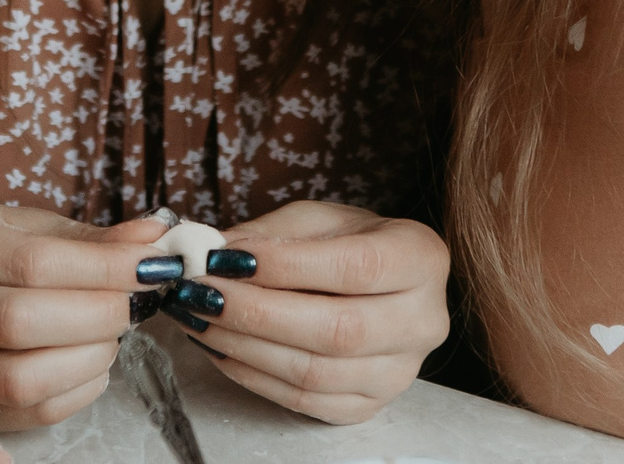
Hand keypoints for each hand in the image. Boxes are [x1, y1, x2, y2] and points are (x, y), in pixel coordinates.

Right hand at [0, 199, 170, 429]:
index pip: (32, 262)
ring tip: (112, 331)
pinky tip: (93, 358)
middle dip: (99, 312)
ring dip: (89, 356)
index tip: (152, 264)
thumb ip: (89, 238)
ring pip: (21, 379)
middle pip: (21, 321)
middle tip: (137, 300)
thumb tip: (155, 238)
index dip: (103, 266)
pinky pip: (31, 412)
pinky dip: (80, 388)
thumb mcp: (27, 226)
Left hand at [161, 201, 449, 423]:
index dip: (288, 265)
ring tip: (199, 316)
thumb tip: (212, 254)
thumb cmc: (349, 242)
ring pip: (316, 372)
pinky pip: (303, 401)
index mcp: (421, 258)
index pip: (357, 267)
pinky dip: (252, 375)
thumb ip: (269, 233)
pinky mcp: (368, 405)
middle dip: (257, 312)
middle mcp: (423, 321)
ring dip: (244, 346)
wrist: (378, 286)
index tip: (227, 257)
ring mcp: (400, 372)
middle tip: (202, 291)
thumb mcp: (318, 219)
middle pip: (338, 330)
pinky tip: (220, 347)